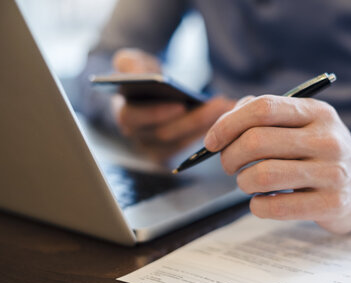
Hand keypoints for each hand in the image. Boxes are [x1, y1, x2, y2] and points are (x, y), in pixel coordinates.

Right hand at [111, 48, 234, 161]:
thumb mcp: (134, 62)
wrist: (153, 92)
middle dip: (192, 119)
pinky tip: (225, 115)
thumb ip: (130, 63)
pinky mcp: (169, 153)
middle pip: (163, 133)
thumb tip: (138, 73)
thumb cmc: (143, 75)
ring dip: (205, 124)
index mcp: (124, 111)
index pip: (132, 118)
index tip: (180, 104)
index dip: (155, 113)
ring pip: (181, 141)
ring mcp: (152, 147)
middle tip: (216, 104)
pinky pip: (189, 146)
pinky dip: (207, 130)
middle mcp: (136, 135)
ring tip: (226, 106)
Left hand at [204, 95, 350, 233]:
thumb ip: (265, 114)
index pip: (264, 108)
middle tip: (228, 165)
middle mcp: (326, 139)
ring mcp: (332, 173)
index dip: (228, 124)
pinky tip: (259, 202)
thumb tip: (226, 119)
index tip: (211, 141)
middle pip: (257, 141)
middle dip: (229, 156)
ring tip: (246, 183)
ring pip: (263, 175)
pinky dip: (256, 206)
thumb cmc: (319, 151)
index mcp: (316, 112)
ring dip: (242, 182)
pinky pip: (277, 206)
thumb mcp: (303, 123)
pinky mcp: (331, 204)